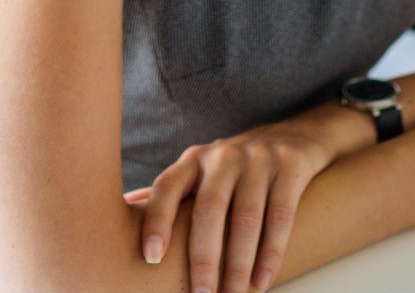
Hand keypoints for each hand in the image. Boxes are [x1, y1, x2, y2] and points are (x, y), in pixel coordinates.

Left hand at [124, 121, 333, 292]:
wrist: (293, 136)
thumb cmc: (234, 167)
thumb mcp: (200, 173)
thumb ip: (168, 196)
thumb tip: (120, 214)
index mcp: (194, 159)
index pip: (168, 187)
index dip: (156, 220)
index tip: (150, 258)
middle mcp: (223, 155)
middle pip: (208, 208)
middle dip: (203, 257)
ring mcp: (258, 158)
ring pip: (245, 216)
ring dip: (238, 263)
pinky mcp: (290, 166)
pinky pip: (280, 214)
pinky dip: (271, 253)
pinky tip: (262, 281)